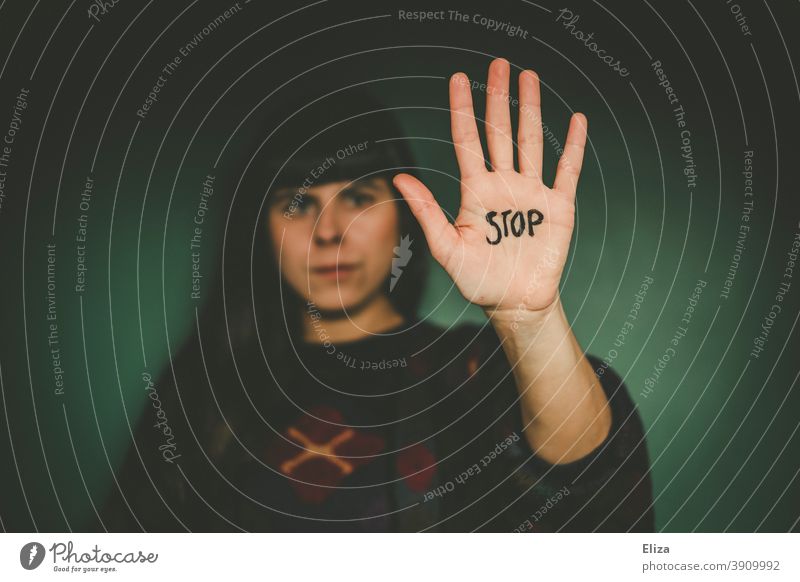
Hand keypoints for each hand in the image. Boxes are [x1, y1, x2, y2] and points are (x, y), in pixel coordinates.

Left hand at [393, 58, 587, 314]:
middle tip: (498, 64)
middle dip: (498, 98)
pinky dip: (572, 146)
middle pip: (499, 132)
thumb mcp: (447, 248)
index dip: (462, 109)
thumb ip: (427, 212)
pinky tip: (575, 120)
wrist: (515, 304)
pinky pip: (567, 170)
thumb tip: (400, 178)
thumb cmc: (478, 280)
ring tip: (529, 77)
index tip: (458, 78)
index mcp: (475, 191)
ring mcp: (531, 193)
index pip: (467, 141)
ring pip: (530, 142)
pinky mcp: (558, 207)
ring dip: (531, 110)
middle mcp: (503, 185)